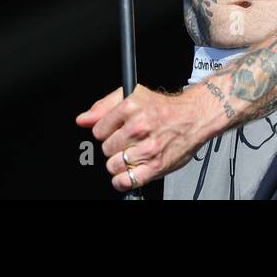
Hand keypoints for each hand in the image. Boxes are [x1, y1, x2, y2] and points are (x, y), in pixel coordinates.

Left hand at [75, 83, 215, 192]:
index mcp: (131, 107)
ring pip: (113, 165)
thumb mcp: (133, 95)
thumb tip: (83, 120)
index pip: (98, 130)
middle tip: (126, 142)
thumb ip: (104, 107)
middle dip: (113, 147)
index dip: (105, 132)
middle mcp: (139, 127)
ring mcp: (147, 148)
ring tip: (130, 154)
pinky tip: (127, 171)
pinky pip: (126, 181)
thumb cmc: (164, 109)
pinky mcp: (156, 166)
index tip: (114, 131)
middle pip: (105, 149)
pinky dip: (122, 180)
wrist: (193, 118)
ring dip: (118, 162)